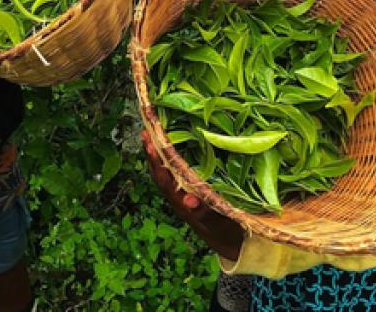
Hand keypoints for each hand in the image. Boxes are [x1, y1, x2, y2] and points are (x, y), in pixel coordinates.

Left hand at [142, 131, 244, 260]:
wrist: (230, 243)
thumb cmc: (226, 231)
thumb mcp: (219, 223)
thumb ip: (204, 213)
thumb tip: (189, 200)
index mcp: (182, 204)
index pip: (164, 180)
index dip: (157, 162)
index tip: (151, 144)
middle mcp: (177, 199)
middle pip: (159, 174)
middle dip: (151, 154)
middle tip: (145, 131)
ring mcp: (181, 196)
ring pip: (164, 174)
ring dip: (157, 155)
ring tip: (151, 135)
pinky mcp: (187, 194)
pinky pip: (173, 175)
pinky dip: (167, 160)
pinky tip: (168, 149)